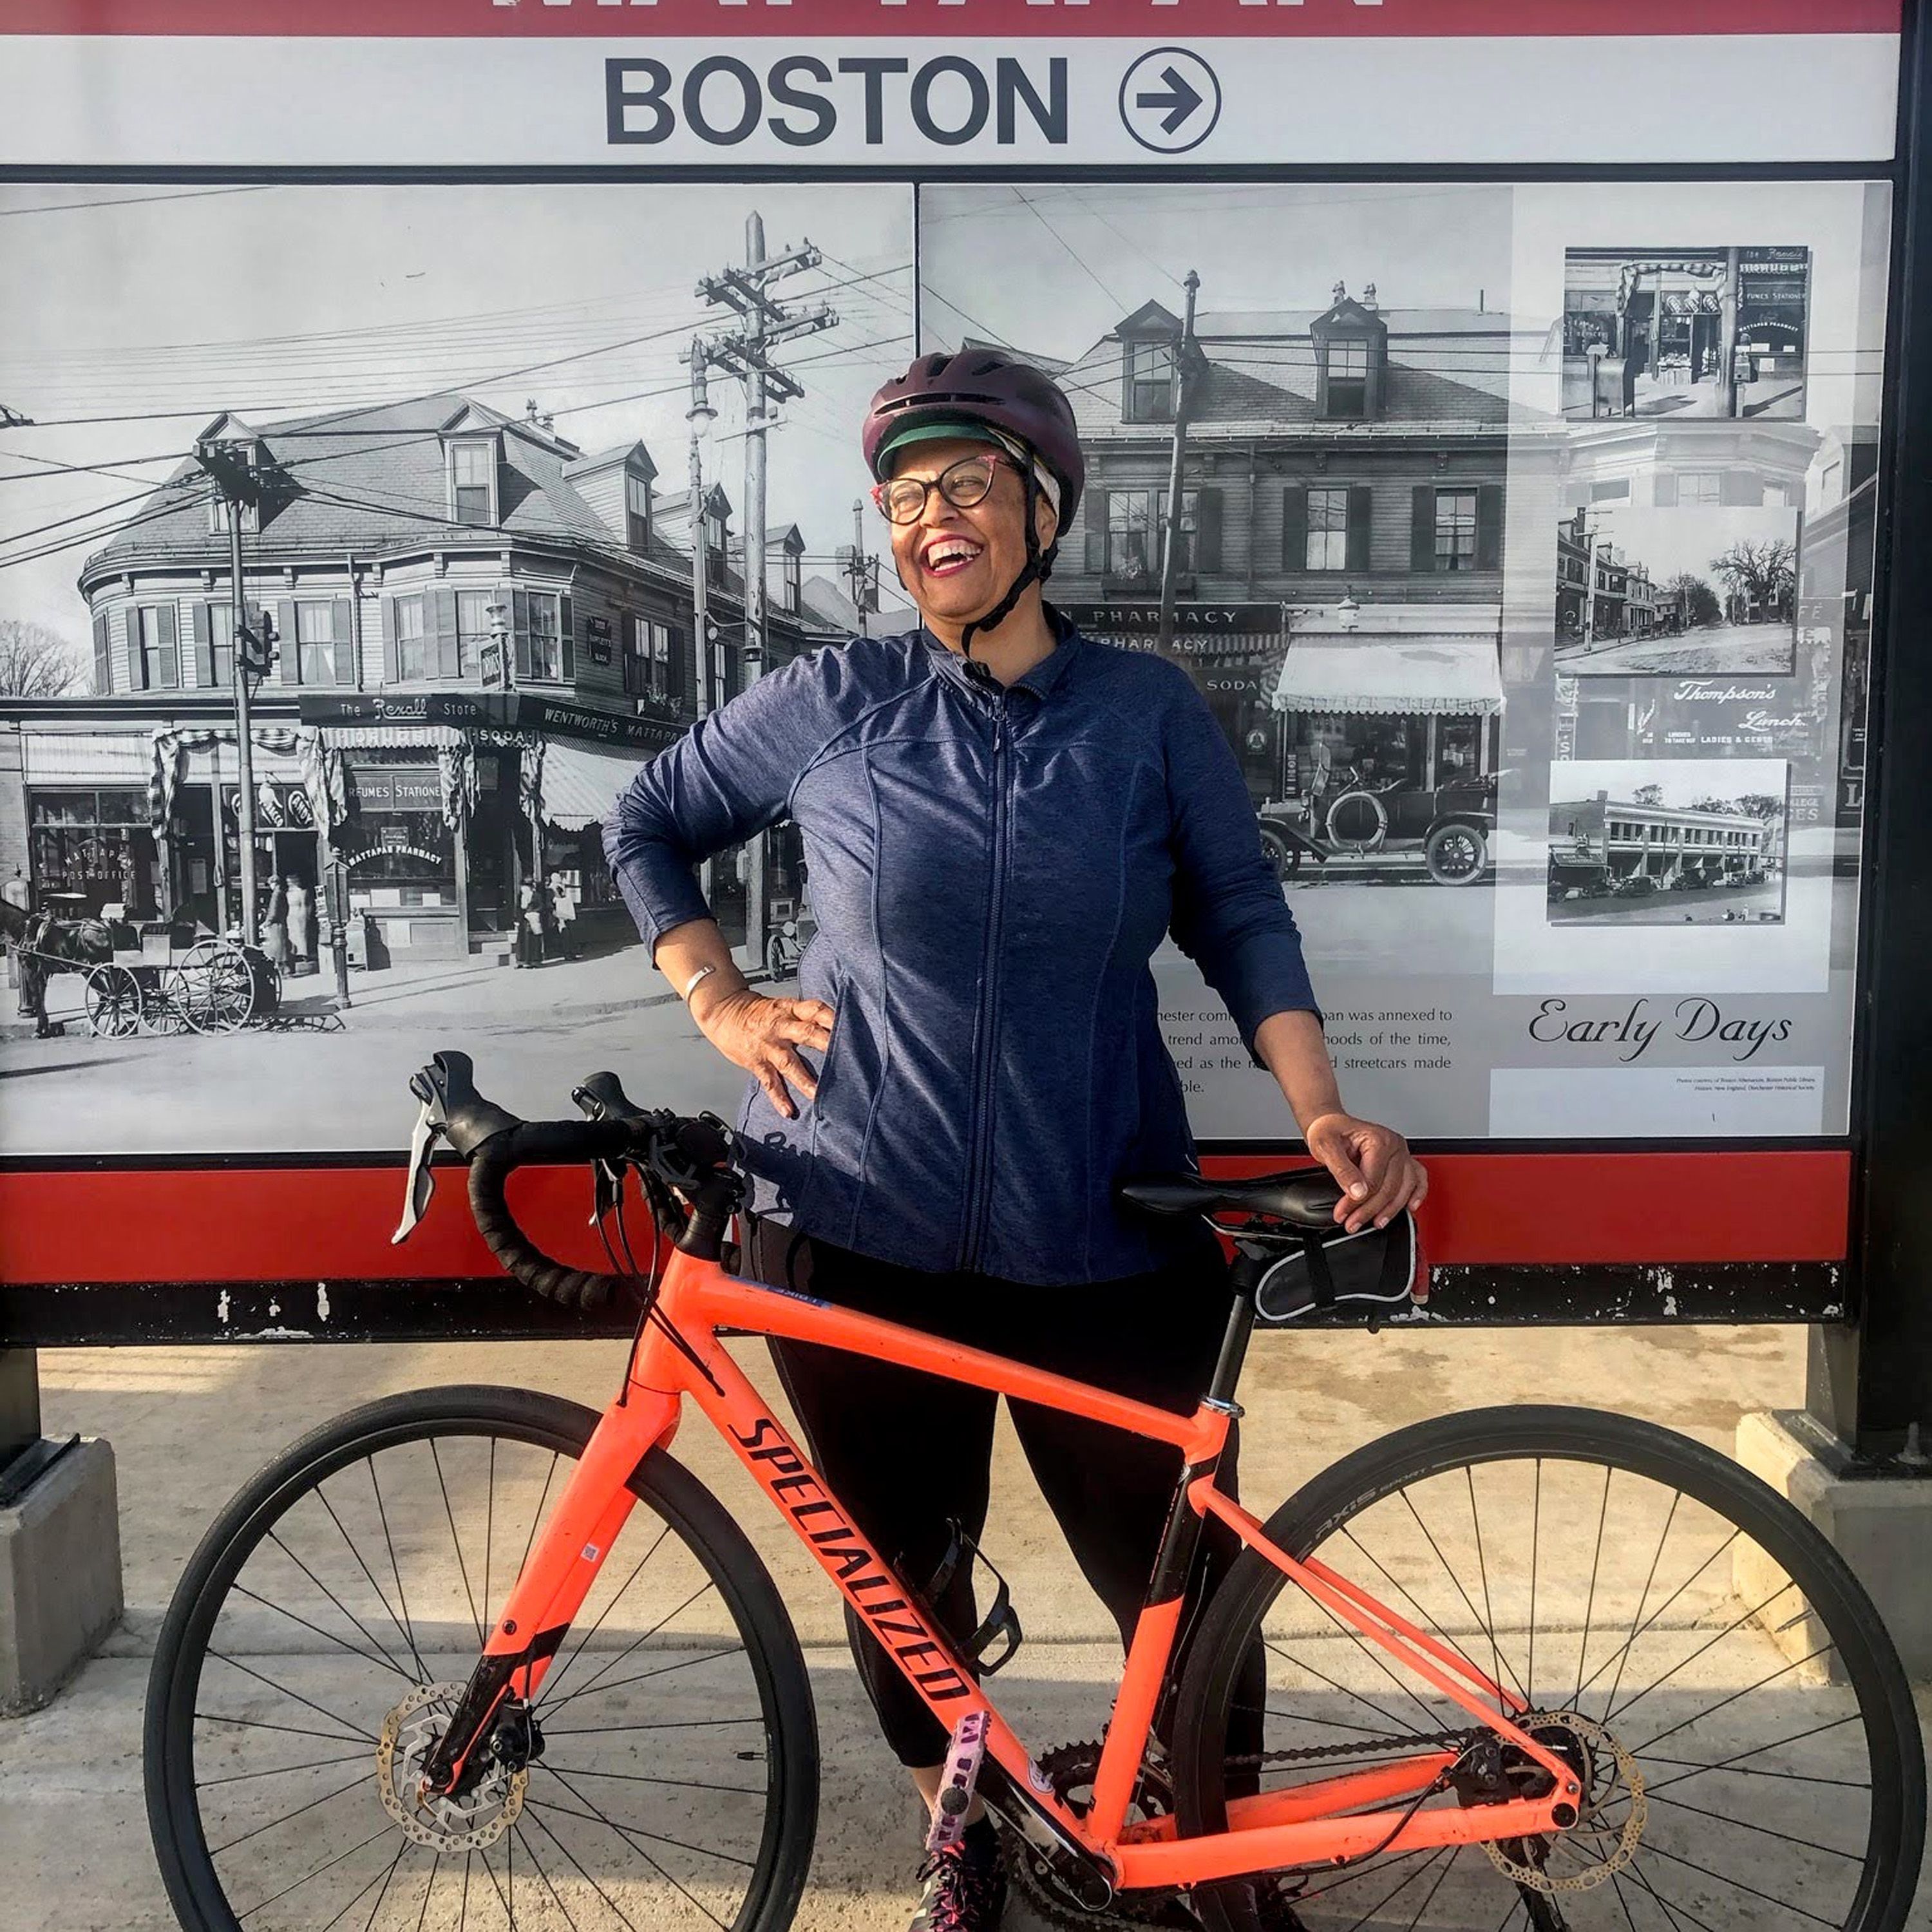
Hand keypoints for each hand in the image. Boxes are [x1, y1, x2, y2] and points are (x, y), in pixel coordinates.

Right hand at [694, 986, 834, 1120]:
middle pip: (807, 1034)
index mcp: (790, 1010)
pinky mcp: (757, 1062)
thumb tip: (837, 1029)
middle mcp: (781, 1026)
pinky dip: (779, 1098)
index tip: (853, 1027)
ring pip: (789, 1063)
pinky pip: (769, 1082)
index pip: (815, 1010)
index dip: (833, 1017)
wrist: (722, 1011)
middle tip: (847, 1057)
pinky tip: (788, 1111)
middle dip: (826, 1045)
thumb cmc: (758, 1011)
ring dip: (805, 1080)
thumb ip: (806, 1017)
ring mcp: (768, 1046)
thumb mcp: (783, 1007)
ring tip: (819, 1095)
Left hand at [1302, 1111, 1427, 1232]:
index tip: (1343, 1213)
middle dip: (1370, 1210)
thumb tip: (1358, 1192)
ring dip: (1391, 1210)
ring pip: (1405, 1188)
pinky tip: (1410, 1207)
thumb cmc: (1329, 1131)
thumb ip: (1342, 1170)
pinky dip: (1417, 1194)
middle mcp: (1395, 1145)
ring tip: (1376, 1223)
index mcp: (1378, 1140)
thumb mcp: (1326, 1147)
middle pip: (1390, 1188)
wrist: (1330, 1125)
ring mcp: (1401, 1153)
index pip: (1373, 1181)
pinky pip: (1418, 1179)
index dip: (1356, 1202)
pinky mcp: (1403, 1160)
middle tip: (1353, 1223)